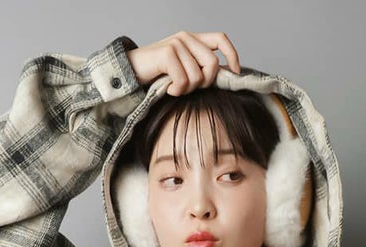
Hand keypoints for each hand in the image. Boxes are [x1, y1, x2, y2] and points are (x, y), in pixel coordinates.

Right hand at [125, 31, 240, 94]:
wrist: (130, 72)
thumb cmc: (157, 75)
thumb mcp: (183, 70)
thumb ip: (200, 68)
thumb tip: (223, 78)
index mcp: (193, 40)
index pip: (221, 39)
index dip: (232, 55)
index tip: (234, 73)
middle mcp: (186, 38)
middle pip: (212, 64)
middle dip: (205, 83)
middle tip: (189, 88)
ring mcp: (177, 43)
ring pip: (197, 76)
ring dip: (187, 89)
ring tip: (174, 88)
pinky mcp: (167, 53)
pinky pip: (183, 80)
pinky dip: (176, 90)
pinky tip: (168, 89)